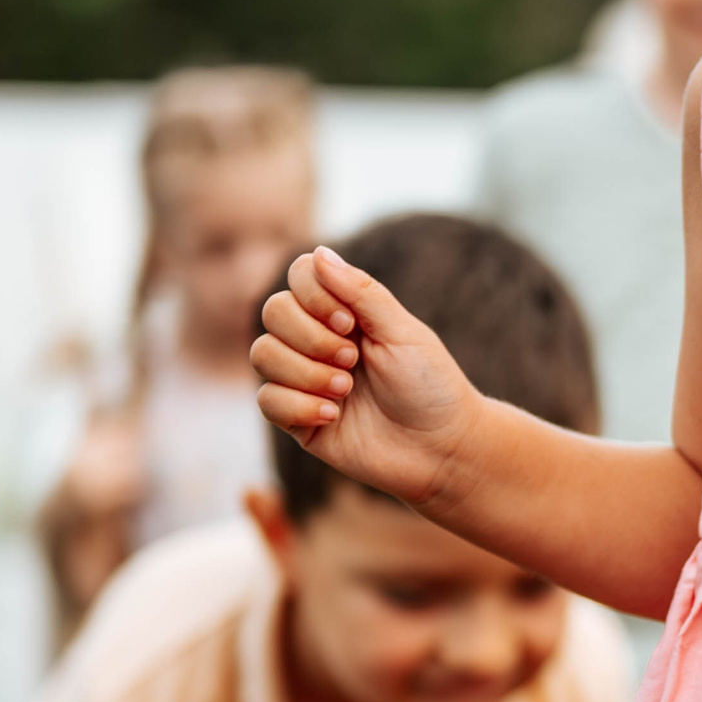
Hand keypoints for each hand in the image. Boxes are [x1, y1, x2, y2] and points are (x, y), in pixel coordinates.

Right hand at [252, 245, 482, 508]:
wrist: (440, 449)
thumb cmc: (429, 385)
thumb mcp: (403, 331)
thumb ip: (361, 292)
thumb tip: (319, 252)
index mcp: (347, 312)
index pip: (300, 276)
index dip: (313, 294)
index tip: (350, 322)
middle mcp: (319, 340)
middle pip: (274, 312)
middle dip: (310, 336)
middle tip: (352, 359)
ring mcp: (304, 378)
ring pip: (262, 354)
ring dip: (305, 371)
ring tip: (346, 389)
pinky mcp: (296, 419)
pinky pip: (267, 399)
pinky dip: (299, 405)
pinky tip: (334, 416)